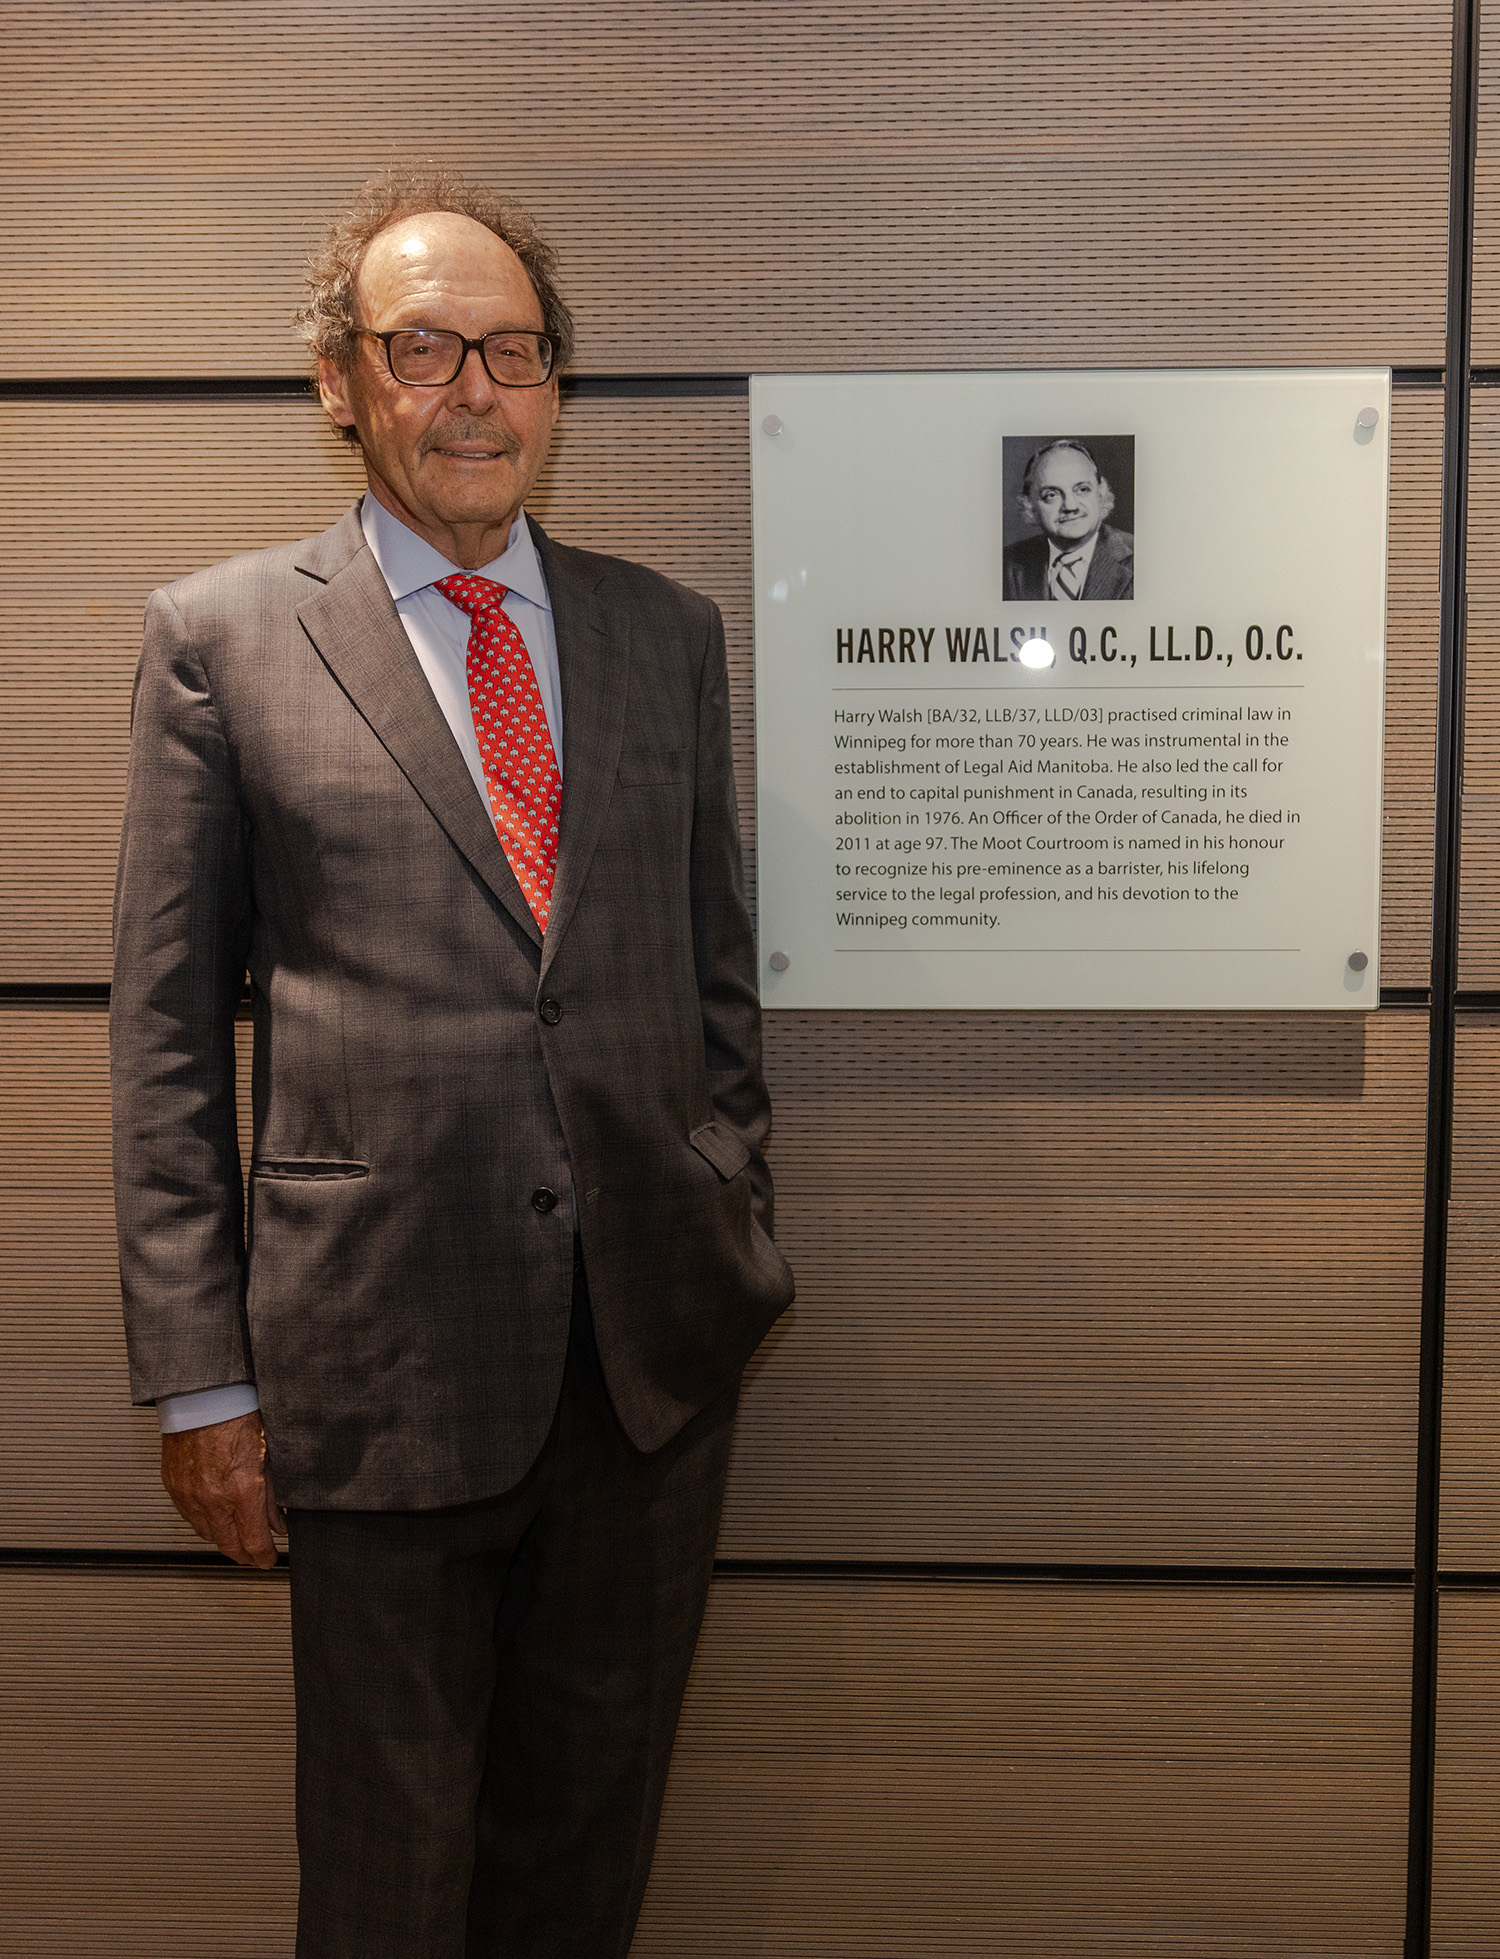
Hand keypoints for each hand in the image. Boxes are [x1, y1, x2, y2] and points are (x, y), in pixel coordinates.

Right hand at [161, 1410, 285, 1568]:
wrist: (204, 1397)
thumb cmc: (238, 1416)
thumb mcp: (270, 1455)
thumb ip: (273, 1495)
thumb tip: (279, 1523)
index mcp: (242, 1491)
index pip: (253, 1543)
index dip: (264, 1557)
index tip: (269, 1559)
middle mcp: (213, 1499)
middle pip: (229, 1546)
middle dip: (245, 1556)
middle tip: (255, 1556)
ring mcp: (190, 1495)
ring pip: (206, 1535)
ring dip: (224, 1541)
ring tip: (237, 1538)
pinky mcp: (174, 1487)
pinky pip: (188, 1517)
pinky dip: (204, 1523)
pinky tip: (215, 1518)